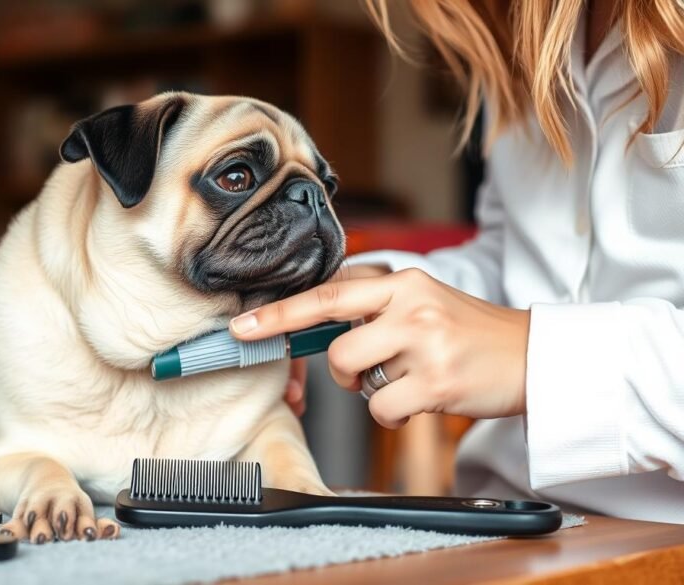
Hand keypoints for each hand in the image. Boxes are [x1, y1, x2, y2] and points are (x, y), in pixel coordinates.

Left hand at [232, 268, 529, 428]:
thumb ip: (371, 305)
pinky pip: (382, 409)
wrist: (533, 356)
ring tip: (411, 378)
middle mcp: (412, 306)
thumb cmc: (467, 332)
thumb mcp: (421, 300)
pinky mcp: (438, 383)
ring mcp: (426, 345)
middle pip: (337, 347)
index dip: (280, 314)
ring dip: (374, 390)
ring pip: (357, 381)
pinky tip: (424, 397)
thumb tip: (313, 322)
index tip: (242, 329)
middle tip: (366, 370)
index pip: (327, 294)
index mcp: (402, 281)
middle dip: (341, 370)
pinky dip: (395, 412)